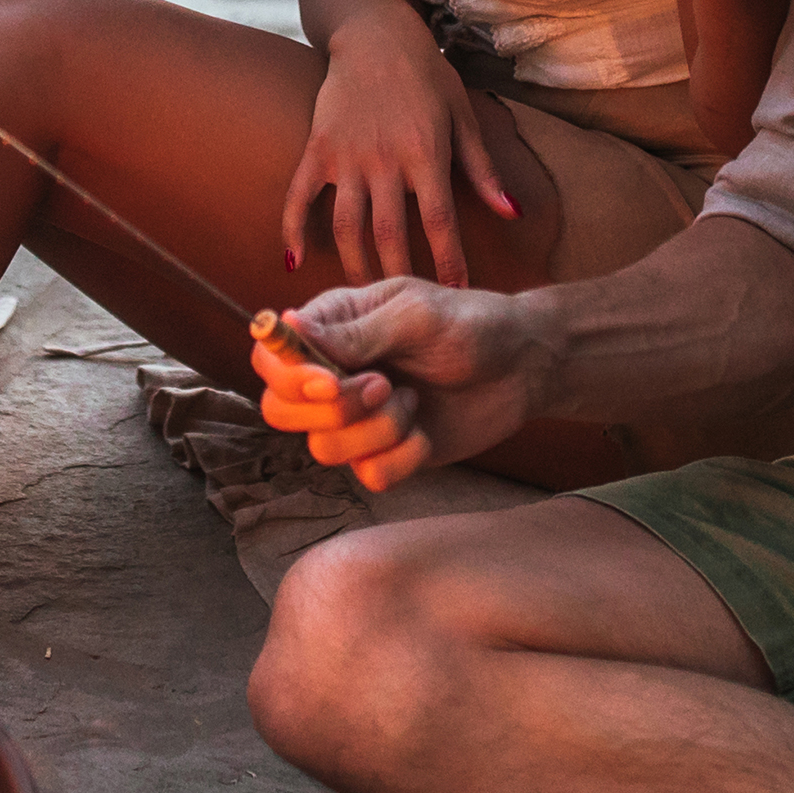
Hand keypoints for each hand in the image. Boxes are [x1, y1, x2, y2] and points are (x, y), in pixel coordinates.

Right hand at [251, 278, 552, 494]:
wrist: (523, 366)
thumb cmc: (471, 324)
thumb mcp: (415, 316)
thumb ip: (354, 334)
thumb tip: (287, 325)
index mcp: (330, 327)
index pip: (270, 360)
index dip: (288, 377)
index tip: (332, 381)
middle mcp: (332, 374)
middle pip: (280, 411)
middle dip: (333, 409)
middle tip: (385, 386)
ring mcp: (355, 418)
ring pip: (324, 448)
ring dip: (376, 430)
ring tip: (414, 401)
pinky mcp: (383, 453)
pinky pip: (368, 476)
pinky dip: (402, 457)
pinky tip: (426, 432)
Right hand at [279, 5, 516, 286]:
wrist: (375, 34)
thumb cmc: (427, 75)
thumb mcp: (463, 116)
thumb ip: (483, 169)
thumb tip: (513, 213)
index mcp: (425, 152)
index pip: (439, 220)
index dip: (448, 260)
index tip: (457, 293)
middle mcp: (384, 159)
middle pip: (390, 234)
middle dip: (400, 277)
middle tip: (407, 311)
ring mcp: (346, 156)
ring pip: (346, 226)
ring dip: (355, 265)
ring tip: (363, 297)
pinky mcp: (317, 148)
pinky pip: (299, 196)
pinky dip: (293, 229)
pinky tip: (294, 262)